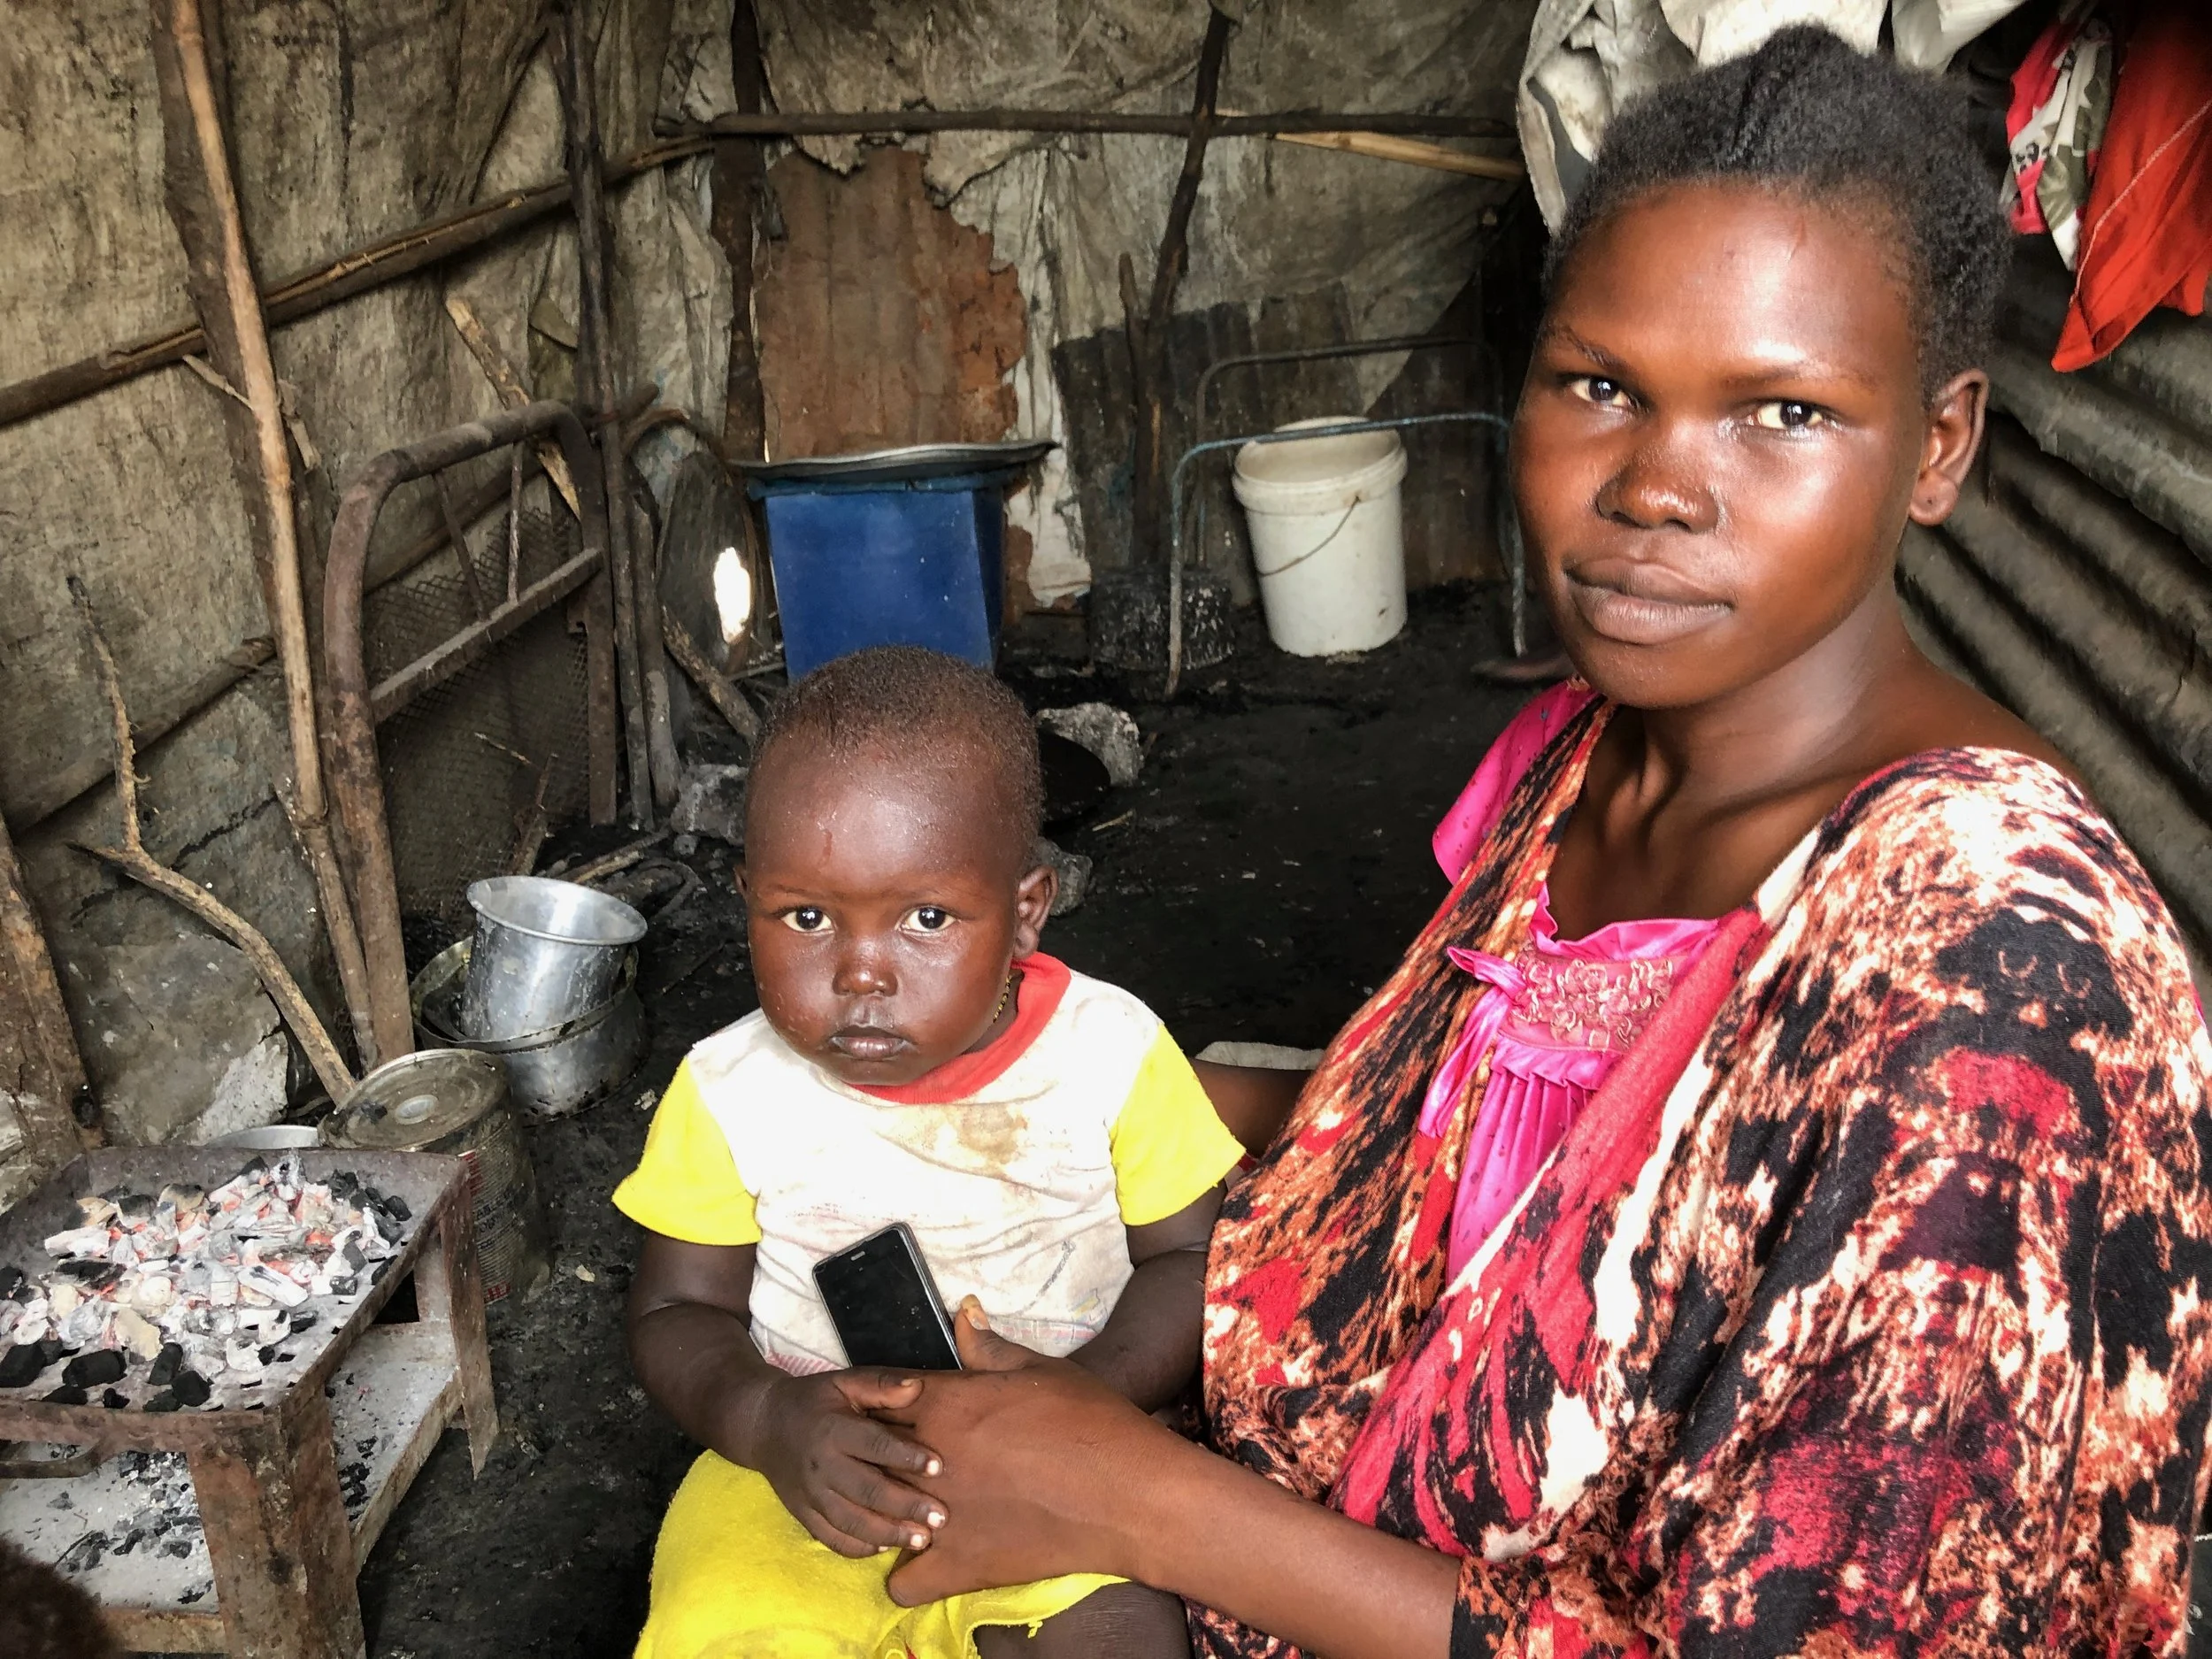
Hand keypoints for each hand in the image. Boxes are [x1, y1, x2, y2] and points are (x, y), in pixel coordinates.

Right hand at [747, 1368, 946, 1557]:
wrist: (762, 1425)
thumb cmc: (813, 1401)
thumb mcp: (843, 1382)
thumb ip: (880, 1384)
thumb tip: (919, 1388)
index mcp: (834, 1430)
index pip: (875, 1446)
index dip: (907, 1457)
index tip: (939, 1468)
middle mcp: (821, 1466)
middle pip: (867, 1491)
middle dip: (906, 1506)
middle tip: (940, 1518)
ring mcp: (810, 1495)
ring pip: (851, 1522)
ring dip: (888, 1533)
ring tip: (921, 1539)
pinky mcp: (802, 1514)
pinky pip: (831, 1538)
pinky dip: (858, 1547)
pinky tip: (884, 1547)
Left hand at [880, 1303, 1193, 1604]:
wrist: (1129, 1492)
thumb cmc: (1090, 1421)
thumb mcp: (1039, 1370)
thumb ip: (988, 1346)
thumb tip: (962, 1309)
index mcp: (944, 1404)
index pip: (879, 1396)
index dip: (881, 1401)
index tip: (892, 1409)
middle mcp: (928, 1458)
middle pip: (869, 1454)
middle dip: (878, 1454)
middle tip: (901, 1459)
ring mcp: (937, 1516)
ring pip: (875, 1516)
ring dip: (886, 1512)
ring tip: (909, 1510)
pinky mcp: (955, 1567)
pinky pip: (902, 1582)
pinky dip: (907, 1575)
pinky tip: (926, 1560)